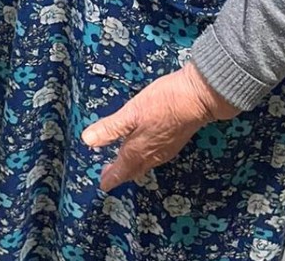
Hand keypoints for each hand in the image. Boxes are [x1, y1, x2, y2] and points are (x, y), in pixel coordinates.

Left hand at [82, 64, 238, 191]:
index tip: (103, 185)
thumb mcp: (130, 113)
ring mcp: (166, 149)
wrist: (197, 98)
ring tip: (123, 163)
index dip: (111, 178)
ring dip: (132, 166)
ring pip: (145, 164)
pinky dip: (144, 158)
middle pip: (133, 169)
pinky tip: (145, 149)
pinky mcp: (174, 140)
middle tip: (109, 176)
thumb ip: (110, 128)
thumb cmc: (163, 103)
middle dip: (120, 173)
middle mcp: (153, 155)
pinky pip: (155, 157)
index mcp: (139, 150)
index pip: (121, 170)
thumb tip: (88, 141)